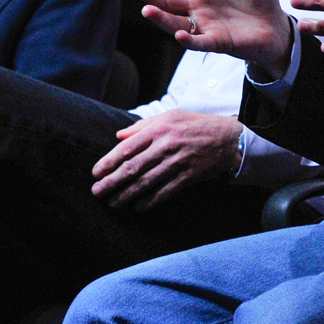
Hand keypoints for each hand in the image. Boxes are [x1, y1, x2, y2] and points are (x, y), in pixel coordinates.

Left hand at [90, 110, 242, 209]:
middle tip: (97, 192)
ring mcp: (177, 163)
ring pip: (146, 182)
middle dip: (112, 182)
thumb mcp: (168, 116)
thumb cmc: (193, 124)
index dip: (108, 162)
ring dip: (127, 194)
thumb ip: (142, 126)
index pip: (126, 148)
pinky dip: (151, 201)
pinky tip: (138, 207)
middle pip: (132, 167)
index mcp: (157, 130)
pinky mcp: (188, 176)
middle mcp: (165, 146)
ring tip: (112, 203)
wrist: (227, 138)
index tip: (95, 173)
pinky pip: (166, 191)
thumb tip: (119, 135)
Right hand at [129, 0, 296, 78]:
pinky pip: (201, 43)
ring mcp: (206, 26)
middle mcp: (197, 7)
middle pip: (167, 0)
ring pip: (176, 22)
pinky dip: (189, 40)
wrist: (276, 24)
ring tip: (146, 10)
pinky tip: (179, 34)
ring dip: (161, 18)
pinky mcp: (220, 42)